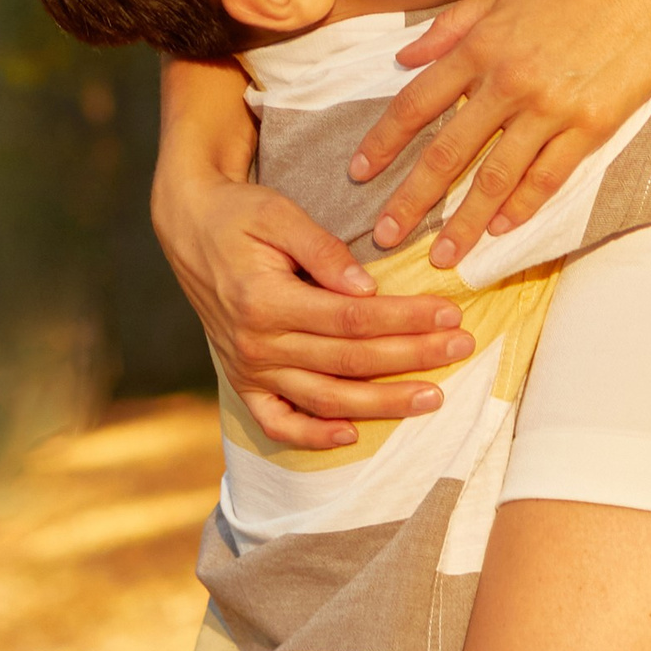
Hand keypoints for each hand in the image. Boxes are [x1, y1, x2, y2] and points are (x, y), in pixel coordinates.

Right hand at [151, 163, 477, 449]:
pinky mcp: (242, 382)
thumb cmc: (239, 214)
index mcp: (265, 300)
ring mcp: (247, 369)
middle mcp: (256, 344)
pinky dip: (313, 436)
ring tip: (432, 397)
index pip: (351, 319)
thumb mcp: (277, 213)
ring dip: (381, 402)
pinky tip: (351, 435)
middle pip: (348, 361)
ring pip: (325, 398)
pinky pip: (277, 423)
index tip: (449, 313)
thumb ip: (321, 251)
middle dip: (411, 356)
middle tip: (462, 348)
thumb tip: (367, 288)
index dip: (403, 318)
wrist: (188, 227)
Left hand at [348, 0, 650, 265]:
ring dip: (465, 221)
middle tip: (383, 236)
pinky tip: (503, 229)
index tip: (359, 173)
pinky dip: (523, 206)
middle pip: (448, 151)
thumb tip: (406, 58)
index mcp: (482, 44)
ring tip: (444, 256)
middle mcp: (508, 80)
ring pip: (497, 176)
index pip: (418, 102)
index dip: (384, 141)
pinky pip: (549, 176)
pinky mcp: (591, 124)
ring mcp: (551, 106)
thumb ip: (452, 24)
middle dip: (412, 199)